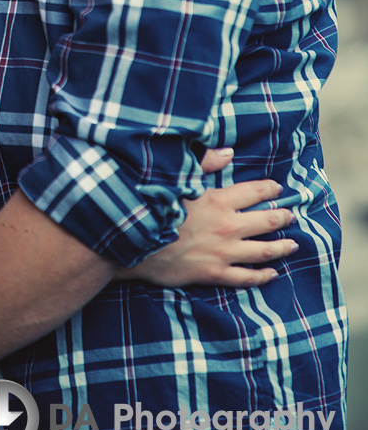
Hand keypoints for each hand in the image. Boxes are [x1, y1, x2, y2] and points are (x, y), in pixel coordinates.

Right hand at [126, 156, 295, 287]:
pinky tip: (273, 273)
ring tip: (293, 244)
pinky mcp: (215, 273)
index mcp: (219, 200)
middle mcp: (227, 226)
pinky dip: (263, 276)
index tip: (278, 189)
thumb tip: (229, 152)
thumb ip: (205, 162)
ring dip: (282, 247)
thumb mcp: (179, 179)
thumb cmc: (155, 208)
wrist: (136, 244)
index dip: (270, 190)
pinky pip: (247, 277)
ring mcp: (224, 252)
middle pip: (266, 221)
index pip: (255, 192)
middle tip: (291, 215)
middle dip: (283, 217)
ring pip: (264, 250)